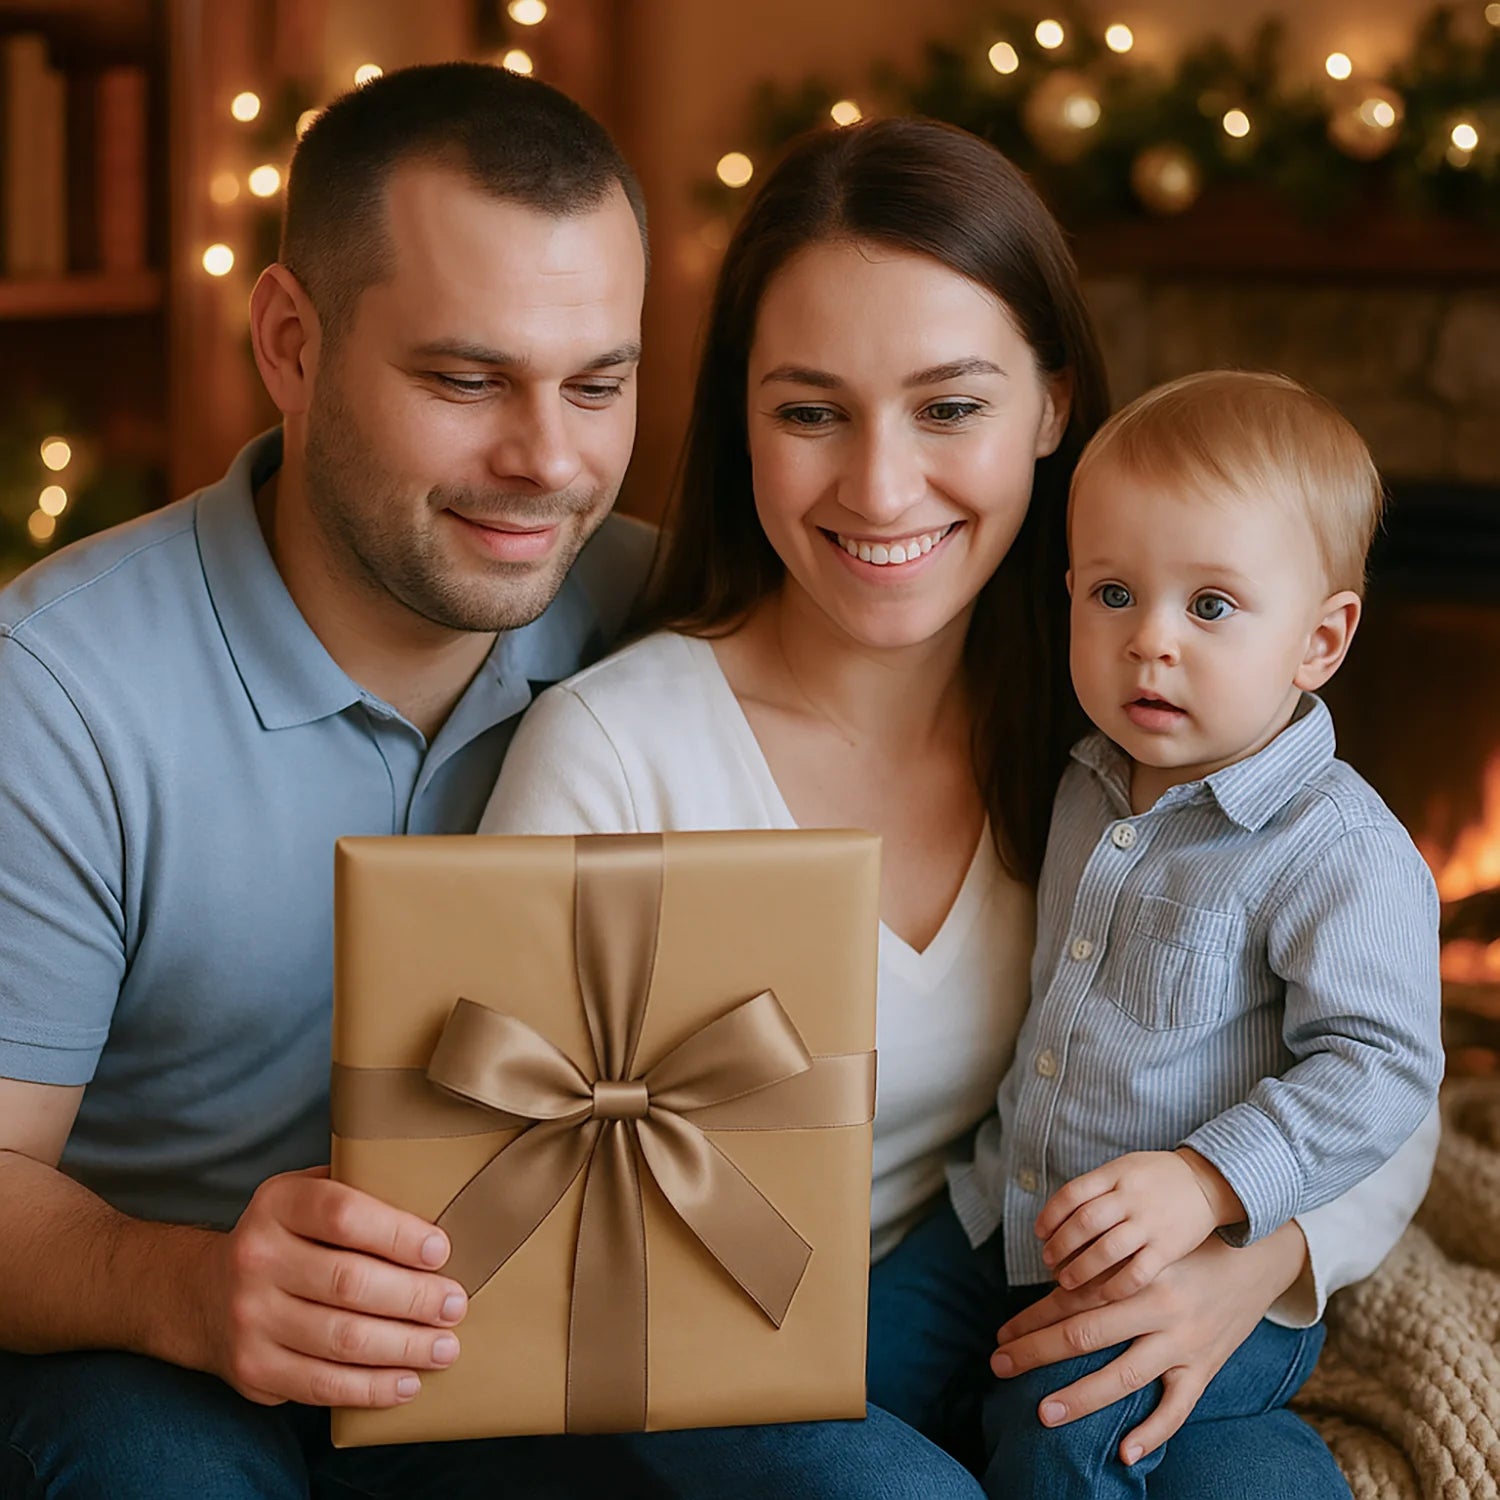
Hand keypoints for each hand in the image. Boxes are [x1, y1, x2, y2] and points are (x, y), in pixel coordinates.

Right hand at [197, 1166, 468, 1408]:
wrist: (207, 1295)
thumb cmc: (289, 1238)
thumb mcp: (308, 1195)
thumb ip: (359, 1192)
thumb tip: (440, 1204)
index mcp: (278, 1204)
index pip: (343, 1215)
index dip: (397, 1234)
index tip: (440, 1251)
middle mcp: (256, 1257)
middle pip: (349, 1282)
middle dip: (414, 1298)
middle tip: (454, 1305)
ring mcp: (250, 1317)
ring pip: (342, 1339)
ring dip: (404, 1347)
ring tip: (444, 1348)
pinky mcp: (253, 1368)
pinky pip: (322, 1385)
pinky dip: (371, 1388)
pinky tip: (406, 1382)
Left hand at [990, 1221, 1304, 1463]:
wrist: (1257, 1259)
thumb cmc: (1189, 1248)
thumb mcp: (1146, 1247)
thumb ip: (1105, 1266)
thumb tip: (1052, 1284)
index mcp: (1135, 1272)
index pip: (1071, 1297)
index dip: (1032, 1317)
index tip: (1001, 1333)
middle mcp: (1157, 1307)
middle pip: (1085, 1333)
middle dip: (1037, 1351)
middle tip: (999, 1365)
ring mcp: (1183, 1342)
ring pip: (1124, 1375)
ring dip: (1080, 1396)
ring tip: (1042, 1411)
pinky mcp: (1205, 1368)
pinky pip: (1178, 1408)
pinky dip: (1154, 1432)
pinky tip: (1125, 1453)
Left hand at [1035, 1148, 1240, 1297]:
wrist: (1207, 1181)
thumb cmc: (1156, 1177)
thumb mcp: (1124, 1168)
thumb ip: (1096, 1188)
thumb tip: (1058, 1215)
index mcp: (1115, 1174)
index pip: (1072, 1194)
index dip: (1050, 1216)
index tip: (1040, 1233)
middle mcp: (1130, 1197)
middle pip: (1084, 1222)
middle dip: (1060, 1245)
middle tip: (1048, 1261)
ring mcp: (1149, 1222)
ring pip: (1105, 1250)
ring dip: (1080, 1269)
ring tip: (1065, 1281)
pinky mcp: (1168, 1247)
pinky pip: (1137, 1272)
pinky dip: (1114, 1286)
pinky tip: (1101, 1296)